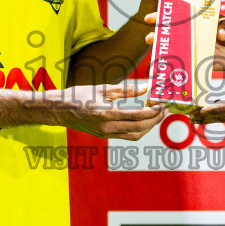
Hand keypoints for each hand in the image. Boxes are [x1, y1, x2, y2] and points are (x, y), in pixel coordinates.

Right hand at [37, 82, 165, 139]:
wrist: (60, 110)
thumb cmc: (79, 95)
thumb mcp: (103, 88)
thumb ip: (126, 90)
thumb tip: (146, 88)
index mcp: (107, 113)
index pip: (137, 116)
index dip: (153, 112)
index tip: (162, 105)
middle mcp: (107, 127)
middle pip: (139, 128)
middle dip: (155, 120)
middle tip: (164, 110)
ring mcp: (106, 134)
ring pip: (135, 135)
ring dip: (148, 127)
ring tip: (157, 115)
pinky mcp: (105, 136)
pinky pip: (127, 137)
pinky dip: (138, 130)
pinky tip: (143, 120)